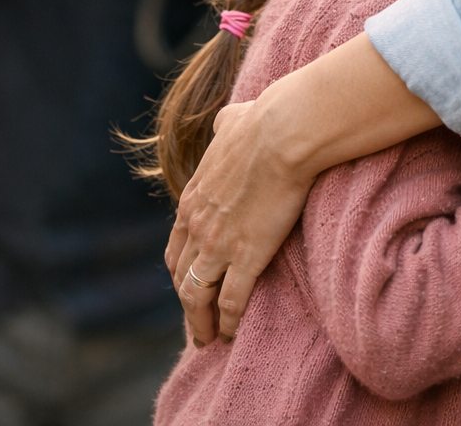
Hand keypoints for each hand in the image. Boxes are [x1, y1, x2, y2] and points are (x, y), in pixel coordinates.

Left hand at [166, 98, 314, 344]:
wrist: (283, 133)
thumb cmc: (263, 123)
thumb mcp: (231, 123)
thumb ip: (224, 128)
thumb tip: (227, 122)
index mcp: (192, 200)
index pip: (177, 247)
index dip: (182, 270)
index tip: (190, 283)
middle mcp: (197, 227)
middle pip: (181, 277)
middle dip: (186, 302)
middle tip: (196, 320)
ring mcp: (218, 244)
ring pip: (197, 296)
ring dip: (200, 322)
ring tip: (209, 338)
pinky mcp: (245, 256)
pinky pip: (230, 300)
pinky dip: (228, 321)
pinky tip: (232, 332)